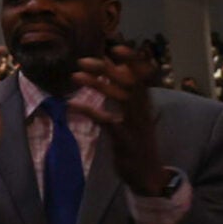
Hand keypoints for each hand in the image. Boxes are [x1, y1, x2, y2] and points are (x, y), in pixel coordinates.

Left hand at [71, 46, 166, 194]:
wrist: (148, 176)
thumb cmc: (137, 142)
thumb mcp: (133, 117)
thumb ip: (124, 94)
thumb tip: (113, 71)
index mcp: (145, 104)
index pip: (143, 76)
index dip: (132, 61)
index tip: (116, 46)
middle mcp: (142, 111)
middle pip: (129, 83)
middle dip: (107, 69)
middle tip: (82, 60)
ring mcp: (135, 126)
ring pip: (120, 98)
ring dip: (97, 85)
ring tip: (75, 76)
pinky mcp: (125, 141)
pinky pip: (108, 122)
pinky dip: (91, 111)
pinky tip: (74, 104)